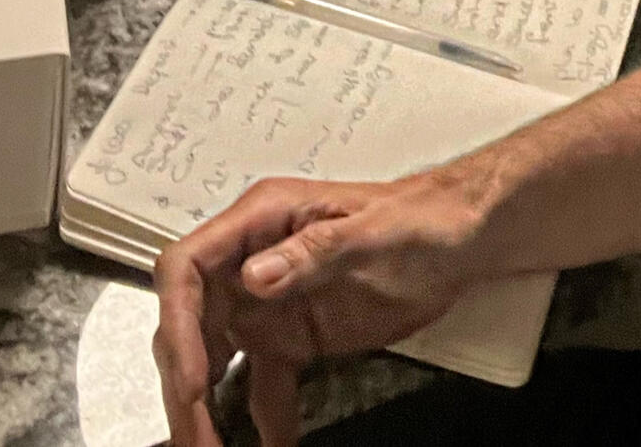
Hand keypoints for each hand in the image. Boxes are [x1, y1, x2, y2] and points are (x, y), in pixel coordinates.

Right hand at [151, 170, 486, 446]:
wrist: (462, 239)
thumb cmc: (422, 217)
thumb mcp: (370, 231)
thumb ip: (312, 252)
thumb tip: (253, 277)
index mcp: (264, 219)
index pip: (189, 268)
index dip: (178, 323)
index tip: (193, 379)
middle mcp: (256, 258)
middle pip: (192, 324)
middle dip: (186, 384)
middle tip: (196, 436)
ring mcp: (271, 300)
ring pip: (215, 360)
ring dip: (208, 409)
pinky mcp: (293, 334)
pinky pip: (260, 382)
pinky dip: (259, 417)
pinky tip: (270, 443)